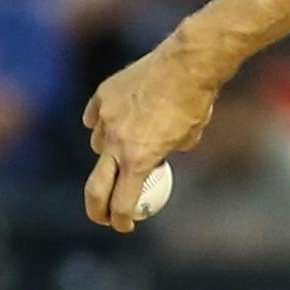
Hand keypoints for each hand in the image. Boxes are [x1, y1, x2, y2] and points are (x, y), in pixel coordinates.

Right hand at [83, 34, 225, 230]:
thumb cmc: (195, 103)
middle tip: (102, 216)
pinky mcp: (102, 96)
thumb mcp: (186, 138)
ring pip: (96, 146)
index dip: (122, 220)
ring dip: (106, 155)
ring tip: (123, 151)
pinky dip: (101, 125)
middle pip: (96, 187)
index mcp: (139, 159)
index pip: (122, 202)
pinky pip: (94, 118)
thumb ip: (164, 152)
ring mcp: (105, 118)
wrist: (187, 64)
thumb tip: (156, 157)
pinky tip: (111, 124)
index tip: (125, 226)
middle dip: (96, 209)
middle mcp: (116, 142)